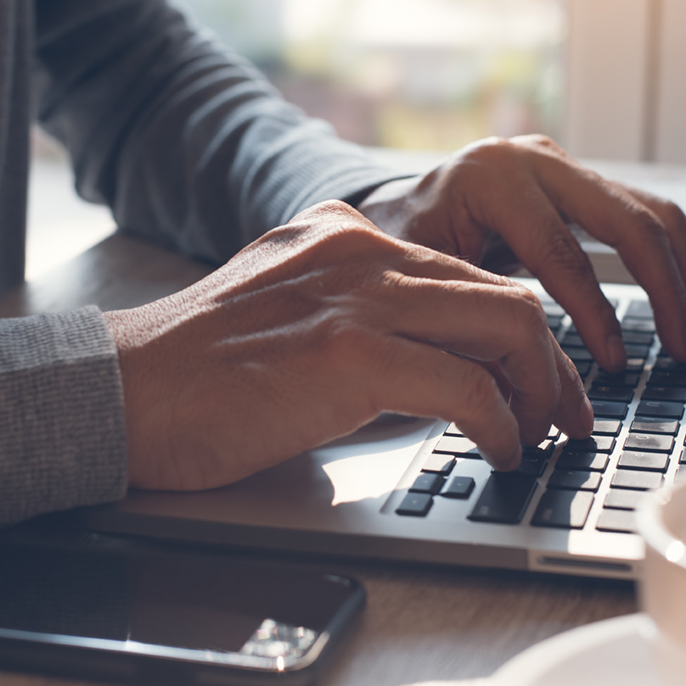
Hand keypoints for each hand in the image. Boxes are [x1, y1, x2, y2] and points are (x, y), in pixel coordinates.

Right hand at [103, 201, 591, 490]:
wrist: (118, 390)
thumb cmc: (191, 374)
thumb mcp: (285, 314)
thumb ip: (355, 318)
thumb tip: (432, 368)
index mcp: (344, 235)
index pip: (467, 275)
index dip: (519, 335)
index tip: (540, 382)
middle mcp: (361, 249)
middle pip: (506, 294)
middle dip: (553, 364)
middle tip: (567, 417)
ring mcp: (357, 295)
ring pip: (508, 324)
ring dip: (541, 391)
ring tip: (537, 437)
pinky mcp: (350, 353)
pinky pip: (467, 384)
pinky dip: (501, 423)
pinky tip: (496, 449)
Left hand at [355, 135, 685, 370]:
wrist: (393, 209)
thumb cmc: (398, 249)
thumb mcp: (421, 277)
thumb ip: (473, 311)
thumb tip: (529, 374)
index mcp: (491, 179)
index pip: (562, 253)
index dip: (596, 315)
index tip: (615, 365)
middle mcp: (534, 160)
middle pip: (627, 221)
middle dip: (663, 290)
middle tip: (680, 351)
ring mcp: (563, 164)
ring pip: (651, 211)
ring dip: (679, 275)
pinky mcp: (581, 179)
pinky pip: (644, 214)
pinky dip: (668, 260)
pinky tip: (675, 305)